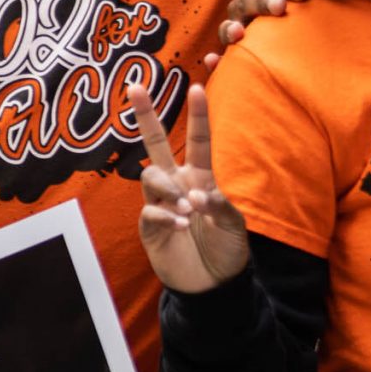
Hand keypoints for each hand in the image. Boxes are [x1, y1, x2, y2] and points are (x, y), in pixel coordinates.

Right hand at [130, 83, 249, 294]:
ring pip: (150, 175)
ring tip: (187, 210)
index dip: (197, 115)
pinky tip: (180, 226)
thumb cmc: (227, 251)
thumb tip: (195, 194)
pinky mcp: (148, 225)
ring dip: (168, 188)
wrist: (211, 285)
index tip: (196, 87)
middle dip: (146, 114)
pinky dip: (164, 215)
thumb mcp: (235, 225)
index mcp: (200, 178)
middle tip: (136, 86)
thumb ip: (219, 204)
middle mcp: (176, 184)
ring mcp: (159, 203)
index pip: (197, 141)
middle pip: (155, 143)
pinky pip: (149, 209)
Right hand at [210, 0, 304, 67]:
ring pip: (227, 28)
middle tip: (280, 7)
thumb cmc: (294, 0)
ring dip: (230, 29)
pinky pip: (220, 58)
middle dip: (261, 3)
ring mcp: (236, 29)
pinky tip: (213, 61)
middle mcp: (242, 7)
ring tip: (238, 34)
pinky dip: (215, 60)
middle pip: (244, 2)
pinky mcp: (234, 54)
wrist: (293, 30)